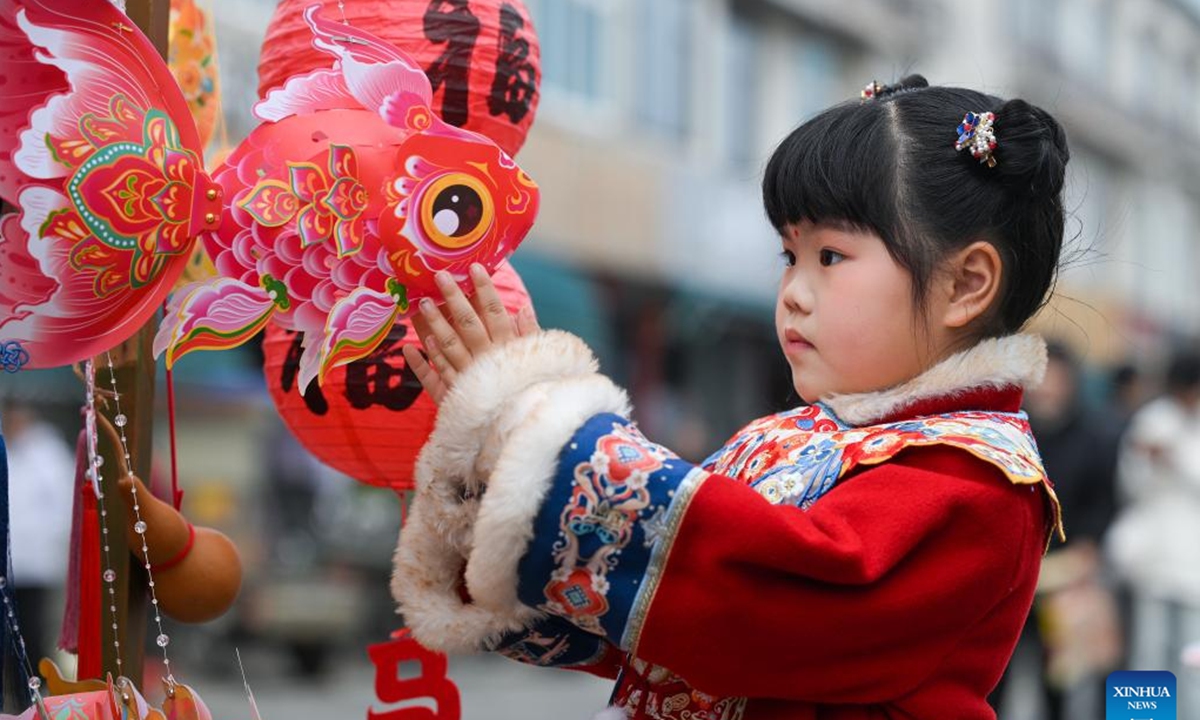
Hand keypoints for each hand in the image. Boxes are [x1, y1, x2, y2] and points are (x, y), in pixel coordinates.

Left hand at [403, 263, 538, 403]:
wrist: (516, 431)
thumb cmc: (527, 391)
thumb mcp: (537, 363)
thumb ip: (530, 336)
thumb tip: (522, 308)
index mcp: (507, 349)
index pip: (495, 313)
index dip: (485, 289)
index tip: (474, 267)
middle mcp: (486, 361)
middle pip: (467, 324)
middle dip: (454, 299)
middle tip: (439, 276)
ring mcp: (467, 378)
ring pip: (448, 346)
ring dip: (434, 324)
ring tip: (421, 304)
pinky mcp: (453, 396)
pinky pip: (434, 378)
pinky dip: (422, 363)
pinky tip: (409, 348)